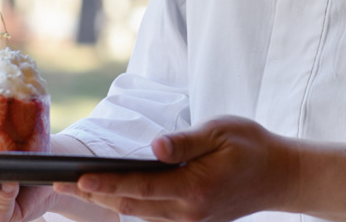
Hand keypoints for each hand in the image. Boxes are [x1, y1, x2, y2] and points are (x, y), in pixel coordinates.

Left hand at [54, 116, 297, 221]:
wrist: (281, 175)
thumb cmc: (251, 145)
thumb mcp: (219, 132)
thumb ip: (184, 142)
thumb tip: (152, 147)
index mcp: (193, 187)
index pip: (139, 188)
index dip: (107, 185)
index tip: (79, 180)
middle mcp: (189, 210)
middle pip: (133, 206)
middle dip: (97, 196)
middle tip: (63, 184)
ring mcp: (192, 219)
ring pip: (142, 215)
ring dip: (111, 203)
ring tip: (82, 189)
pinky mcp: (195, 219)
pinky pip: (157, 217)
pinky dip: (134, 207)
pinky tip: (118, 197)